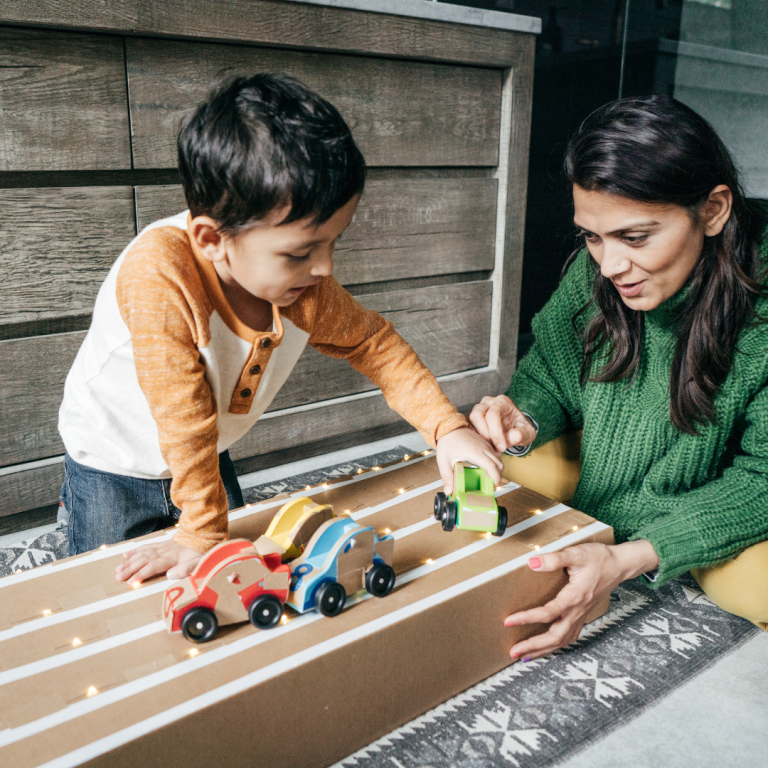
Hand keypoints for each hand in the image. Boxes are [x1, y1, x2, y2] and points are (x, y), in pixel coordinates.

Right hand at [115, 539, 202, 583]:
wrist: (201, 536)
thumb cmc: (199, 552)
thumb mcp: (197, 563)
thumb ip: (184, 569)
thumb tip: (170, 575)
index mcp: (171, 558)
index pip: (153, 566)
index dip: (141, 574)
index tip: (131, 582)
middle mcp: (163, 551)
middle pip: (143, 560)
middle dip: (129, 569)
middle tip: (118, 577)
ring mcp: (161, 547)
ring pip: (142, 553)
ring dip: (129, 561)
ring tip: (118, 569)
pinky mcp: (161, 544)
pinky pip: (145, 546)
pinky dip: (135, 550)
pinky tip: (126, 554)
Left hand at [436, 427, 502, 493]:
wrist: (449, 428)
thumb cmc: (447, 442)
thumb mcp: (444, 461)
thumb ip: (447, 477)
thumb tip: (449, 491)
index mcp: (475, 452)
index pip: (492, 466)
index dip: (495, 479)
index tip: (493, 487)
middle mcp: (483, 448)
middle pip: (499, 464)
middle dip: (498, 476)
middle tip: (489, 486)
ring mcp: (485, 445)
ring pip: (498, 459)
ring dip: (496, 470)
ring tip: (486, 478)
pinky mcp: (485, 444)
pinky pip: (494, 454)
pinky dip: (493, 463)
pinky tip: (484, 468)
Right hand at [469, 394, 536, 453]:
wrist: (515, 429)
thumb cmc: (520, 429)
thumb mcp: (527, 433)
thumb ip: (521, 434)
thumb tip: (513, 436)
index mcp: (502, 402)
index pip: (493, 414)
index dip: (496, 433)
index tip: (502, 447)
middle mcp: (488, 402)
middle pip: (477, 415)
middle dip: (485, 434)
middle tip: (494, 446)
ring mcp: (478, 408)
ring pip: (470, 420)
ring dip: (478, 436)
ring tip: (490, 446)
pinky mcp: (472, 418)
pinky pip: (467, 426)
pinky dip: (474, 437)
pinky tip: (485, 445)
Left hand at [505, 539, 658, 660]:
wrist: (620, 565)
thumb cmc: (599, 558)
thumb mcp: (576, 553)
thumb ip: (554, 559)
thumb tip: (532, 563)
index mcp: (574, 597)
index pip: (548, 614)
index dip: (527, 618)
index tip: (508, 622)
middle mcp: (578, 610)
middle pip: (555, 636)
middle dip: (534, 646)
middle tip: (514, 652)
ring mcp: (581, 615)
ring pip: (562, 640)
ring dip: (543, 650)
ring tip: (525, 656)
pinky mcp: (583, 614)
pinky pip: (569, 636)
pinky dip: (556, 645)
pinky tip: (546, 647)